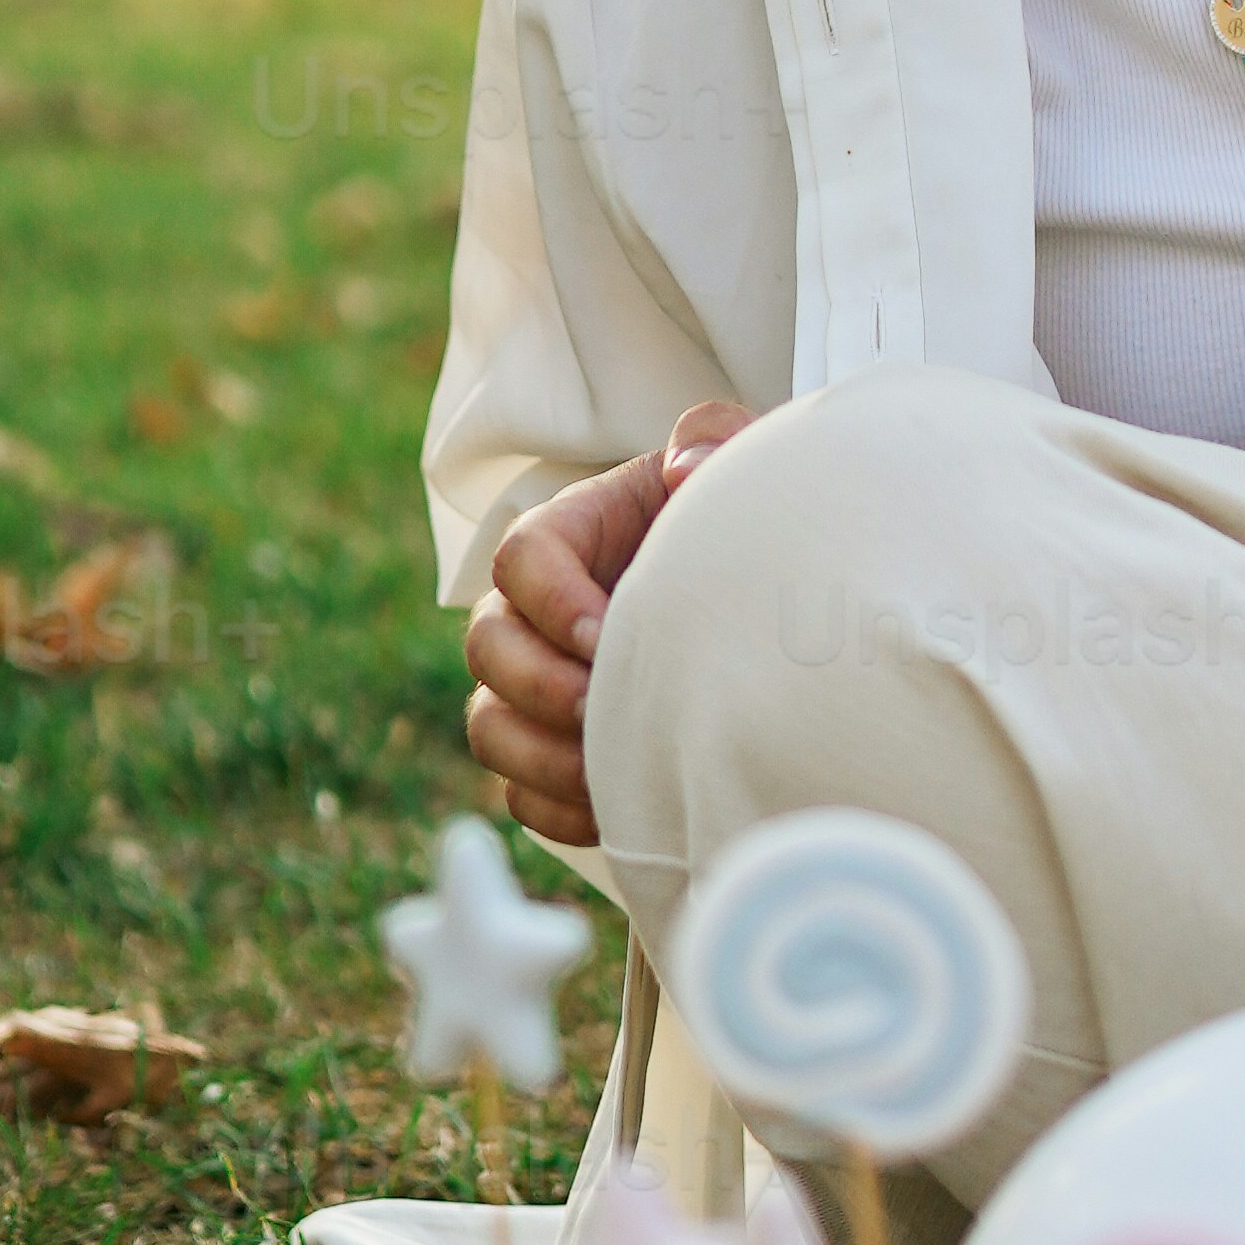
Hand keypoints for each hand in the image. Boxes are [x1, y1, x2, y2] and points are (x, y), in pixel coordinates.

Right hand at [461, 398, 750, 852]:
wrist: (758, 606)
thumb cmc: (738, 525)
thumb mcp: (739, 461)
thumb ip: (716, 435)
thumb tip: (686, 469)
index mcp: (569, 536)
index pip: (521, 558)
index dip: (551, 600)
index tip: (606, 633)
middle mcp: (534, 614)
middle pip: (486, 649)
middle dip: (538, 685)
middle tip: (600, 710)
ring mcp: (533, 686)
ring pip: (490, 727)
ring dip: (540, 756)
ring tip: (609, 769)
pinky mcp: (550, 752)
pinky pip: (519, 795)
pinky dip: (555, 809)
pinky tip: (614, 809)